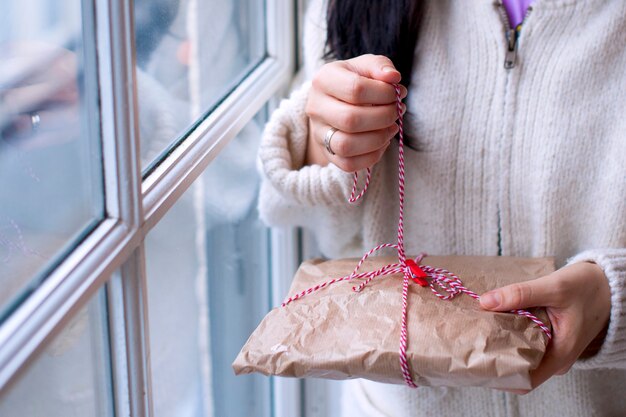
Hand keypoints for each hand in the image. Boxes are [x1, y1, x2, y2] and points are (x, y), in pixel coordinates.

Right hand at [304, 54, 406, 170]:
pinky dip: (372, 156)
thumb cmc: (354, 81)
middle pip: (350, 120)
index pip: (356, 89)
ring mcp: (318, 133)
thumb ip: (380, 66)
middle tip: (398, 111)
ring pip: (346, 145)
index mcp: (324, 80)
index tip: (398, 93)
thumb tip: (393, 78)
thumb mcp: (365, 66)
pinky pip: (348, 164)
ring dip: (378, 139)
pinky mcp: (327, 153)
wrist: (334, 102)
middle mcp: (316, 107)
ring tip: (392, 127)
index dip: (384, 93)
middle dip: (383, 117)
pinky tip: (383, 142)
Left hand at [480, 261, 610, 392]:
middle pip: (517, 367)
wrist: (608, 284)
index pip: (523, 380)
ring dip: (500, 341)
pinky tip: (494, 319)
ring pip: (519, 353)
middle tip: (471, 337)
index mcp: (560, 355)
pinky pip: (524, 341)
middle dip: (494, 354)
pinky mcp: (547, 338)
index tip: (478, 357)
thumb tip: (486, 301)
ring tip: (478, 327)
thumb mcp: (554, 287)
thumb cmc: (587, 287)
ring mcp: (551, 349)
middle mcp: (555, 358)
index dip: (499, 373)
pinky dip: (509, 332)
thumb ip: (521, 294)